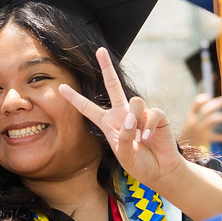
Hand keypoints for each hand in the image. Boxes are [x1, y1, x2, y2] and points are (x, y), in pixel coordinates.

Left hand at [60, 47, 187, 190]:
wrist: (160, 171)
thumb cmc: (139, 164)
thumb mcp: (124, 155)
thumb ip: (123, 138)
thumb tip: (130, 118)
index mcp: (108, 123)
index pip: (88, 108)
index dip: (75, 99)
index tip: (61, 87)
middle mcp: (123, 114)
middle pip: (112, 85)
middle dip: (107, 67)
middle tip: (100, 50)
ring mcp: (140, 113)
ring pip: (136, 101)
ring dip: (136, 120)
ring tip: (140, 137)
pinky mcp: (157, 116)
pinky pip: (152, 113)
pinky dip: (149, 126)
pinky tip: (148, 137)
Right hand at [178, 93, 221, 149]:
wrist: (183, 148)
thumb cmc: (191, 131)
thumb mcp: (191, 119)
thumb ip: (199, 110)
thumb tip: (214, 100)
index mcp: (191, 115)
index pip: (196, 103)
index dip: (203, 98)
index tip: (209, 97)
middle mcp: (194, 121)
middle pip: (205, 110)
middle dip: (215, 104)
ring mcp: (199, 130)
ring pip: (210, 120)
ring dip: (218, 117)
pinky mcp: (204, 139)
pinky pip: (215, 137)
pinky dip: (221, 137)